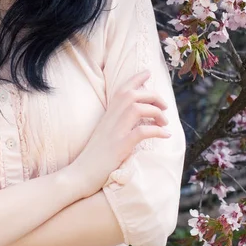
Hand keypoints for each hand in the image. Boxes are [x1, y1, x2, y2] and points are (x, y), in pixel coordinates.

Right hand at [68, 70, 170, 198]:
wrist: (80, 173)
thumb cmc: (94, 155)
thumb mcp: (105, 132)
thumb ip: (116, 120)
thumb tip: (134, 114)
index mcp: (108, 114)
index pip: (122, 89)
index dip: (136, 78)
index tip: (148, 73)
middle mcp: (111, 118)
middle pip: (133, 95)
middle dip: (153, 96)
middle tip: (164, 106)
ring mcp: (115, 131)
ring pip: (137, 108)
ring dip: (156, 112)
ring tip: (164, 122)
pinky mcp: (120, 146)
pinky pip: (141, 132)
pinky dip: (156, 131)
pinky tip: (165, 135)